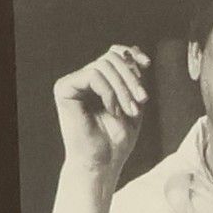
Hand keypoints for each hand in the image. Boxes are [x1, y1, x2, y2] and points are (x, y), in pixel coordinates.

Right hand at [54, 43, 149, 179]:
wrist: (102, 164)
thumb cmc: (116, 140)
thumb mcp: (133, 102)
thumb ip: (133, 77)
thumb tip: (133, 48)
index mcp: (98, 81)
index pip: (114, 53)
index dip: (131, 54)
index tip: (147, 63)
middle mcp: (83, 79)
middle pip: (111, 58)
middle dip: (131, 78)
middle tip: (142, 101)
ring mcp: (73, 83)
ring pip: (104, 65)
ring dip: (123, 88)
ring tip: (130, 111)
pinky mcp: (64, 88)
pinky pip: (92, 74)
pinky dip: (109, 91)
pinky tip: (113, 110)